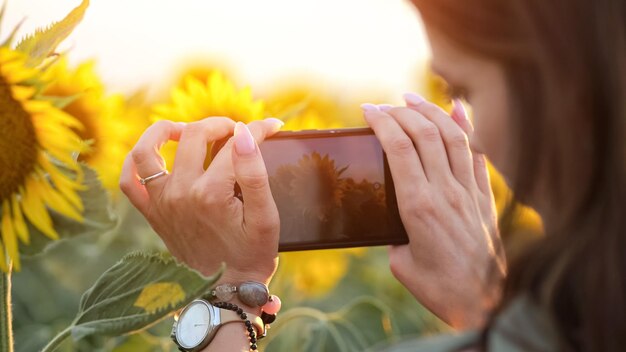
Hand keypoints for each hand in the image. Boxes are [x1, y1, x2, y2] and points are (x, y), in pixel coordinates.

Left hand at [120, 117, 283, 285]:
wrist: (226, 290)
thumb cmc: (252, 253)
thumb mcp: (266, 216)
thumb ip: (255, 172)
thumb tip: (244, 132)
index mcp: (212, 193)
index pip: (235, 144)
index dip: (258, 130)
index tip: (273, 126)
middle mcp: (181, 193)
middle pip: (195, 136)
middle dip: (220, 124)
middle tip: (236, 131)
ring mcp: (162, 202)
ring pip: (149, 150)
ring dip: (166, 130)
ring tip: (187, 129)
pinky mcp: (153, 213)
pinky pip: (130, 181)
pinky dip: (135, 162)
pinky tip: (157, 153)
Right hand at [363, 96, 505, 329]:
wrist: (485, 301)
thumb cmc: (439, 288)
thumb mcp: (401, 264)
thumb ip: (395, 234)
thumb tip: (394, 219)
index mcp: (418, 207)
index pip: (398, 148)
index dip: (382, 122)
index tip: (368, 110)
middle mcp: (445, 191)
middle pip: (424, 133)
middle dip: (400, 111)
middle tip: (384, 105)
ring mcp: (468, 191)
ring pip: (452, 136)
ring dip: (431, 111)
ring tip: (412, 99)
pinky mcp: (484, 196)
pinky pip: (477, 152)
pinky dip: (467, 127)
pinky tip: (458, 109)